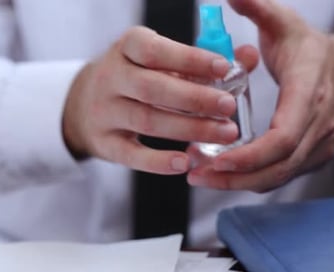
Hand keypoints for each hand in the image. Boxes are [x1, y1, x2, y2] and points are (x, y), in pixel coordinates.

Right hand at [63, 26, 258, 174]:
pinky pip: (131, 154)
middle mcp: (111, 77)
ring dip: (189, 128)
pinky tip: (186, 162)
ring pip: (147, 120)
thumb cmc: (136, 77)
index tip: (224, 68)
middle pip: (153, 88)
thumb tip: (248, 58)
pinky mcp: (104, 142)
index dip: (190, 59)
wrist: (85, 103)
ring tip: (225, 132)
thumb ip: (201, 61)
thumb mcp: (159, 60)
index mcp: (126, 48)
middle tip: (229, 107)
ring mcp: (104, 111)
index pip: (155, 51)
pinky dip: (159, 161)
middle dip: (195, 98)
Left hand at [188, 0, 333, 190]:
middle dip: (234, 176)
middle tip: (196, 174)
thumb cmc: (311, 52)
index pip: (284, 135)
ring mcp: (315, 145)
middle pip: (277, 166)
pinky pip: (279, 176)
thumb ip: (259, 9)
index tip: (217, 159)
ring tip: (200, 177)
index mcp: (307, 93)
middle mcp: (315, 125)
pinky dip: (249, 180)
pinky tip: (221, 175)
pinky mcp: (307, 156)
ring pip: (277, 177)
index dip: (252, 153)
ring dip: (237, 183)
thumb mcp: (286, 25)